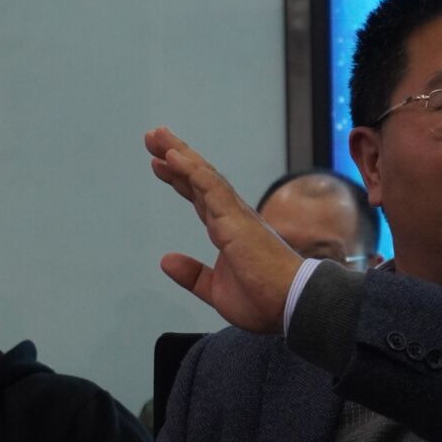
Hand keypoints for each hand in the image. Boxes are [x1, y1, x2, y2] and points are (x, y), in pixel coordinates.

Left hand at [144, 127, 304, 333]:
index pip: (200, 197)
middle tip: (152, 137)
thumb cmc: (262, 300)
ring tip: (156, 136)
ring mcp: (235, 215)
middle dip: (175, 157)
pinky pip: (211, 187)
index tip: (159, 164)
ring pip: (203, 176)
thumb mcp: (215, 290)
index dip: (180, 179)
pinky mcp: (236, 219)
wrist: (288, 306)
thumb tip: (166, 260)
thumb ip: (192, 274)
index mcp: (228, 231)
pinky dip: (191, 170)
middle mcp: (232, 216)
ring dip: (179, 154)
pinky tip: (173, 156)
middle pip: (199, 179)